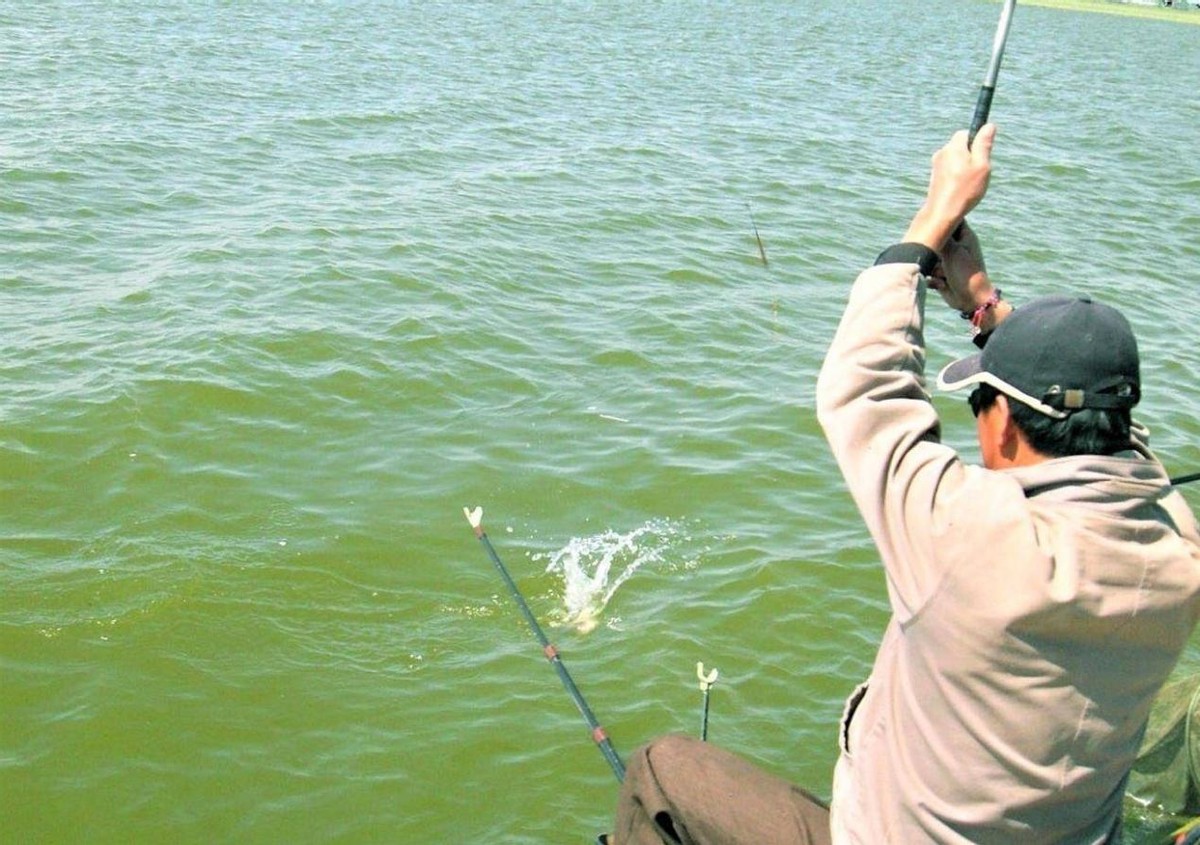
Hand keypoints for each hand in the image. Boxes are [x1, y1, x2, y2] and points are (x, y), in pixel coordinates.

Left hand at [903, 124, 996, 250]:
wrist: (941, 213)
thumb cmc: (964, 190)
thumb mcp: (981, 165)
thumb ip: (984, 144)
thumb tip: (989, 125)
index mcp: (953, 146)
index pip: (967, 133)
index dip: (978, 143)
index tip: (983, 156)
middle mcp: (942, 153)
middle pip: (962, 146)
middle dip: (972, 156)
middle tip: (977, 173)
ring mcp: (936, 165)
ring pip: (957, 159)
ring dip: (965, 168)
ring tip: (968, 184)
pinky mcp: (935, 176)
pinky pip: (951, 170)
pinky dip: (957, 176)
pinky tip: (960, 189)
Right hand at [930, 221, 990, 312]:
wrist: (971, 300)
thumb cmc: (966, 273)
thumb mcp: (952, 251)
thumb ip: (939, 237)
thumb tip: (929, 223)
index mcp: (964, 236)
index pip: (952, 219)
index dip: (941, 218)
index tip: (930, 221)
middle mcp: (957, 247)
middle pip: (937, 240)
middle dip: (933, 250)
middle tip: (938, 258)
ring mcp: (949, 261)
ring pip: (930, 258)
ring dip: (933, 268)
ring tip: (943, 274)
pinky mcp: (942, 275)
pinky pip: (929, 273)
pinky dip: (933, 279)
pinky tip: (942, 284)